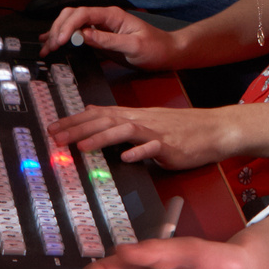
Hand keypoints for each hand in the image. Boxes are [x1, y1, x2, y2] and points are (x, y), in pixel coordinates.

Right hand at [41, 4, 179, 65]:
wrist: (167, 53)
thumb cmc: (155, 48)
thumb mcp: (134, 46)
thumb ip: (108, 41)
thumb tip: (84, 35)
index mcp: (112, 15)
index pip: (83, 14)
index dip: (68, 26)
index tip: (61, 40)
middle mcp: (104, 18)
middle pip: (73, 15)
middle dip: (59, 29)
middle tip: (51, 46)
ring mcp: (100, 27)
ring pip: (72, 23)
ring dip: (57, 33)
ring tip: (46, 48)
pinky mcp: (99, 37)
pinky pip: (77, 33)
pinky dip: (63, 37)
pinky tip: (51, 42)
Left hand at [50, 103, 236, 168]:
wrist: (214, 128)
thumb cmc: (182, 127)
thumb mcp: (147, 118)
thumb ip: (120, 117)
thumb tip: (92, 111)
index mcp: (134, 116)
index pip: (98, 115)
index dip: (74, 120)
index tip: (53, 127)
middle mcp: (142, 120)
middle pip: (105, 121)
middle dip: (77, 129)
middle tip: (55, 137)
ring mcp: (156, 132)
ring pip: (123, 131)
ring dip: (100, 138)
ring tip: (80, 147)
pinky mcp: (170, 146)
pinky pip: (153, 148)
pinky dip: (139, 152)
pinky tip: (126, 157)